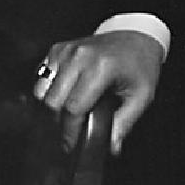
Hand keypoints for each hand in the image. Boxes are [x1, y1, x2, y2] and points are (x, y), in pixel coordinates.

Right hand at [33, 30, 163, 154]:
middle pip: (52, 103)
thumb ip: (125, 123)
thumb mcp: (142, 95)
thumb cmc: (141, 64)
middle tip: (72, 131)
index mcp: (100, 67)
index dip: (70, 132)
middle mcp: (79, 56)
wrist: (138, 36)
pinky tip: (66, 95)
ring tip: (71, 113)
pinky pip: (41, 78)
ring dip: (52, 107)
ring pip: (41, 92)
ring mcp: (66, 51)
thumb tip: (112, 147)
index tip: (71, 146)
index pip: (72, 109)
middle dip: (60, 122)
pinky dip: (48, 91)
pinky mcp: (58, 49)